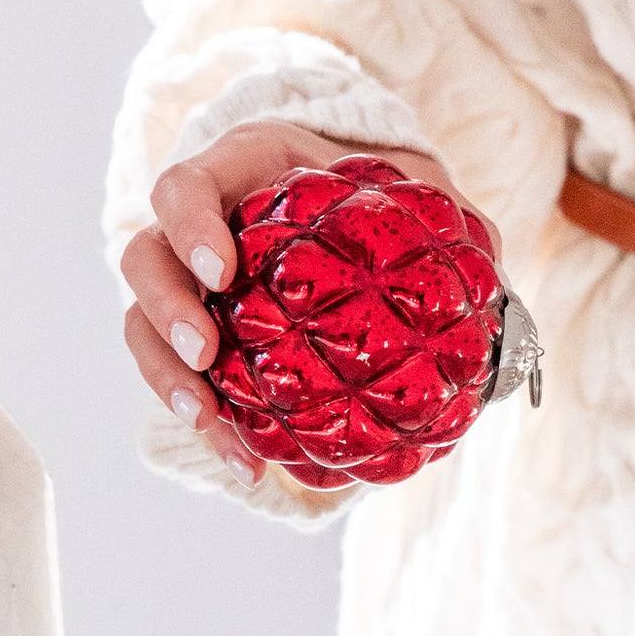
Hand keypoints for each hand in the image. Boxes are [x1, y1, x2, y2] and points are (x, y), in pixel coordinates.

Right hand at [119, 119, 493, 485]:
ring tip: (211, 424)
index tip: (221, 271)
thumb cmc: (379, 189)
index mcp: (240, 172)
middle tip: (206, 356)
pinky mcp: (203, 339)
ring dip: (168, 379)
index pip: (186, 186)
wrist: (361, 207)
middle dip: (166, 310)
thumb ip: (445, 214)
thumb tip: (490, 264)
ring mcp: (191, 284)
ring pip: (144, 326)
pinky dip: (210, 425)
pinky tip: (246, 464)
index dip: (190, 226)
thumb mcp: (411, 183)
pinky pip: (185, 380)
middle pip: (144, 260)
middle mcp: (198, 226)